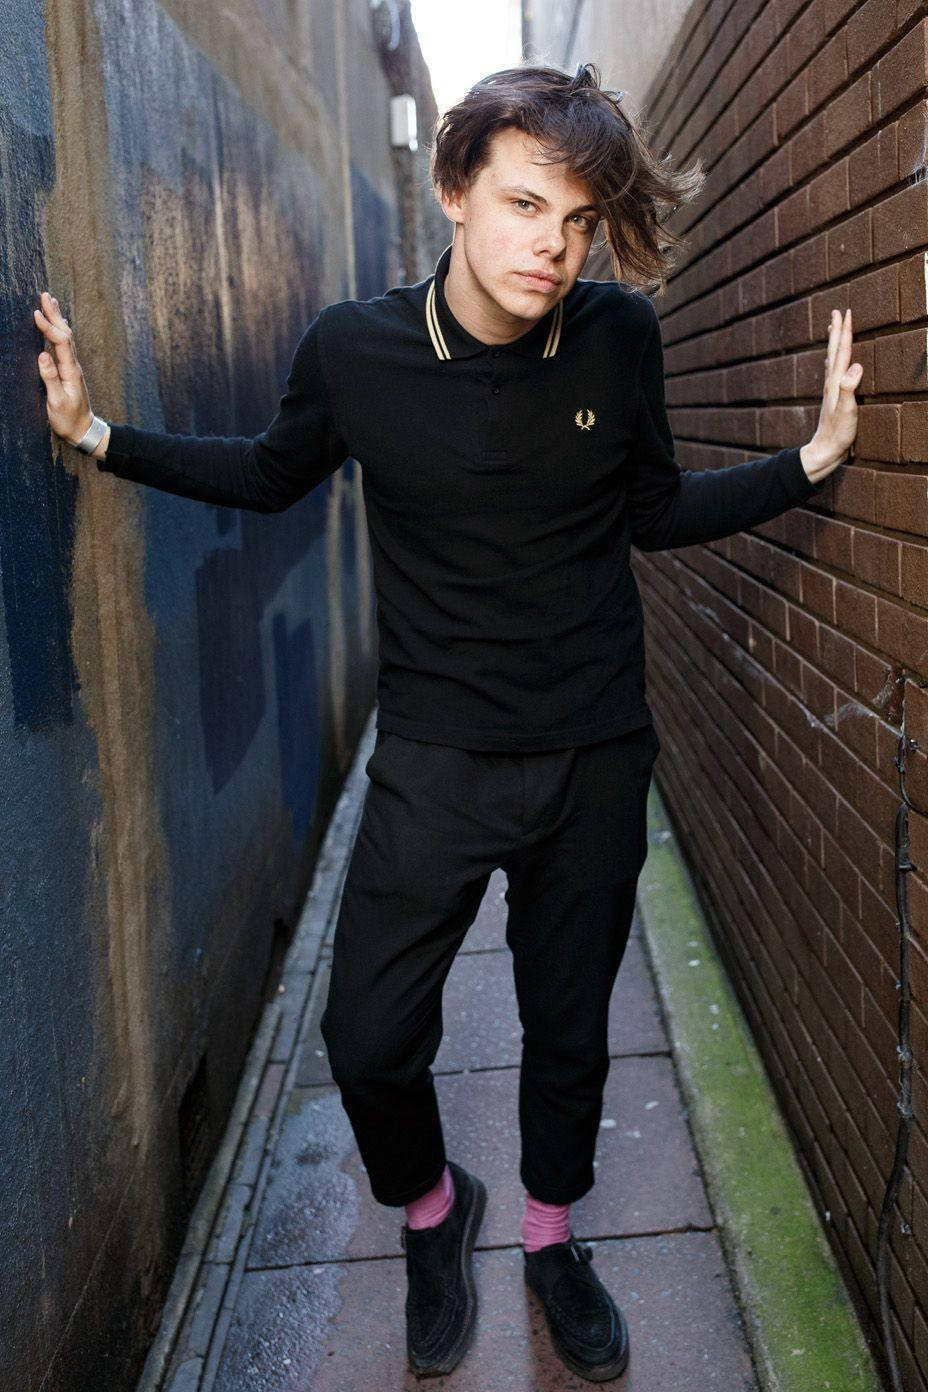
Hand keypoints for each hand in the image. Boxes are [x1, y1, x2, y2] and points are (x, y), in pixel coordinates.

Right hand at [34, 291, 95, 446]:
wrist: (84, 430)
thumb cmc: (69, 420)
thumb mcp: (57, 402)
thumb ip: (50, 379)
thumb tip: (43, 355)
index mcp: (71, 371)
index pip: (61, 342)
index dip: (49, 327)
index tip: (36, 314)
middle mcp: (74, 366)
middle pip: (66, 334)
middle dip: (55, 314)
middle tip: (46, 295)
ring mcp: (72, 368)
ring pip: (66, 338)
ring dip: (58, 319)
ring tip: (51, 302)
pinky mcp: (69, 371)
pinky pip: (65, 346)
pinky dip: (59, 331)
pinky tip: (57, 325)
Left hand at [799, 307, 862, 482]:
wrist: (825, 450)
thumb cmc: (837, 433)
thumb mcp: (847, 411)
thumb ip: (849, 388)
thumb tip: (856, 365)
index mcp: (836, 382)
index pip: (842, 350)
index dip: (845, 331)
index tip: (847, 312)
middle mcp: (832, 382)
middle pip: (834, 350)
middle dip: (837, 330)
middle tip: (837, 312)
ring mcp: (832, 390)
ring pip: (833, 358)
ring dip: (834, 342)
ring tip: (834, 329)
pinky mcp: (834, 397)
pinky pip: (834, 370)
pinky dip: (835, 359)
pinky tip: (834, 361)